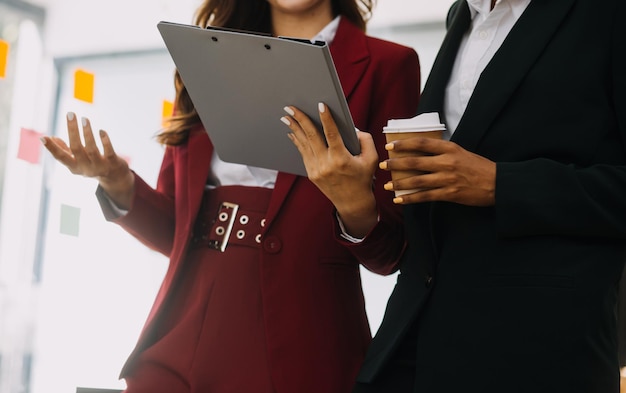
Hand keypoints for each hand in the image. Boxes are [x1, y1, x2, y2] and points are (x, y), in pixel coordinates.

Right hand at [41, 112, 134, 208]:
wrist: (115, 178)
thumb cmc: (92, 166)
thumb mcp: (77, 160)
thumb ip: (65, 150)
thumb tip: (51, 137)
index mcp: (74, 167)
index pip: (60, 157)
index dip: (51, 148)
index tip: (43, 137)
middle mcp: (86, 168)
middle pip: (76, 148)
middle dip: (72, 131)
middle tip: (70, 114)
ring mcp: (100, 166)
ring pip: (92, 149)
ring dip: (88, 133)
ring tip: (85, 119)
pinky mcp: (113, 163)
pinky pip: (108, 151)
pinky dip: (105, 141)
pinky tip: (101, 131)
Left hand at [281, 103, 378, 236]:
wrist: (352, 202)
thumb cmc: (363, 178)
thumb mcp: (371, 159)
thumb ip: (365, 140)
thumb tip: (352, 128)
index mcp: (341, 159)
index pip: (332, 134)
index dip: (326, 118)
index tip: (320, 105)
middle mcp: (326, 164)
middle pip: (311, 137)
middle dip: (300, 120)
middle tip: (291, 108)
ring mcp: (316, 170)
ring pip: (304, 144)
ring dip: (294, 129)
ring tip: (286, 117)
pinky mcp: (311, 174)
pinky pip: (303, 153)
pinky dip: (298, 141)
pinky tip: (293, 132)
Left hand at [380, 136, 495, 205]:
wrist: (497, 183)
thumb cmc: (478, 167)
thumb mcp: (461, 152)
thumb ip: (443, 151)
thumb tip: (421, 152)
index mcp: (450, 148)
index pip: (422, 143)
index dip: (404, 144)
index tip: (390, 146)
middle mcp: (447, 162)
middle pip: (415, 161)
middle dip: (396, 164)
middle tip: (383, 165)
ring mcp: (447, 178)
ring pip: (417, 180)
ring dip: (400, 183)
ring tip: (387, 185)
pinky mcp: (449, 193)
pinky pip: (425, 196)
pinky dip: (411, 198)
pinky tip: (400, 199)